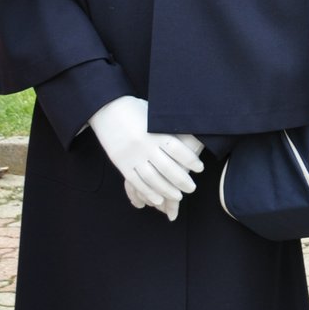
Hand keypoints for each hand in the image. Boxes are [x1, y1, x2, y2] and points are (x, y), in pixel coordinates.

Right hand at [88, 96, 204, 217]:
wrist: (107, 109)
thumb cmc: (136, 110)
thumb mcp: (155, 115)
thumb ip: (170, 127)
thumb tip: (193, 133)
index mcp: (155, 132)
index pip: (178, 150)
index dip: (191, 160)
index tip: (200, 168)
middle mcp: (145, 146)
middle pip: (167, 168)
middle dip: (181, 180)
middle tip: (192, 188)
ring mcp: (132, 156)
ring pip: (152, 178)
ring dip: (167, 190)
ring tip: (179, 197)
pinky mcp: (122, 163)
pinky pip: (136, 182)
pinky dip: (147, 192)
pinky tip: (158, 200)